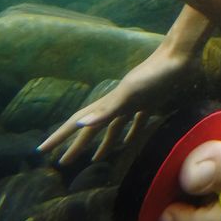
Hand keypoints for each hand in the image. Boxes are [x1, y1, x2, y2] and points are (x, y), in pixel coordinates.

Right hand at [38, 43, 193, 163]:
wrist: (179, 57)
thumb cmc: (155, 75)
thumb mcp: (130, 94)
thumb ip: (106, 110)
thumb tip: (80, 124)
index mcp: (108, 103)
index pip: (78, 122)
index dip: (60, 136)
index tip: (42, 151)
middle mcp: (117, 103)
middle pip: (92, 128)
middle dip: (77, 145)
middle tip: (64, 162)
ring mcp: (134, 102)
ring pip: (113, 127)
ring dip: (103, 143)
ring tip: (96, 160)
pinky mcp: (151, 102)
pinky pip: (137, 121)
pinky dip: (131, 133)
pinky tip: (130, 141)